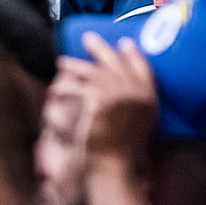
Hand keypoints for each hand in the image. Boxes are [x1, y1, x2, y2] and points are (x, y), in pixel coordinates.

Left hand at [76, 33, 158, 168]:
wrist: (113, 166)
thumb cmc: (125, 151)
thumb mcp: (144, 123)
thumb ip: (139, 102)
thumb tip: (125, 84)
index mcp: (149, 97)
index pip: (143, 67)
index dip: (133, 54)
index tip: (125, 43)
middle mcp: (134, 91)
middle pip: (115, 61)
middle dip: (100, 48)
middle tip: (88, 38)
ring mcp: (115, 93)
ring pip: (91, 70)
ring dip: (75, 65)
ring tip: (63, 63)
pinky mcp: (96, 99)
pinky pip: (77, 86)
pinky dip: (64, 85)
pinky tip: (57, 84)